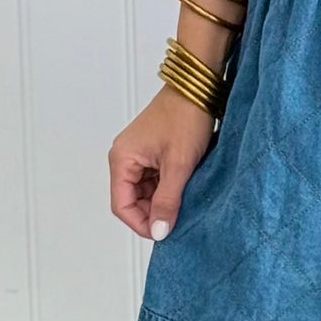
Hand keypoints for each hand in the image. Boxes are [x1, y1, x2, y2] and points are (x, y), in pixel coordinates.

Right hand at [108, 87, 216, 239]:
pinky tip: (185, 187)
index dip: (142, 223)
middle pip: (132, 200)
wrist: (198, 87)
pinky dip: (169, 187)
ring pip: (146, 191)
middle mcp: (125, 157)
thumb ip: (167, 201)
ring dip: (163, 199)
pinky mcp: (153, 152)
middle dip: (154, 211)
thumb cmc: (185, 117)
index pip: (121, 206)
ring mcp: (139, 155)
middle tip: (179, 216)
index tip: (164, 232)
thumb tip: (159, 230)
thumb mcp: (178, 165)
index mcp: (121, 159)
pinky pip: (155, 179)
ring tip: (185, 198)